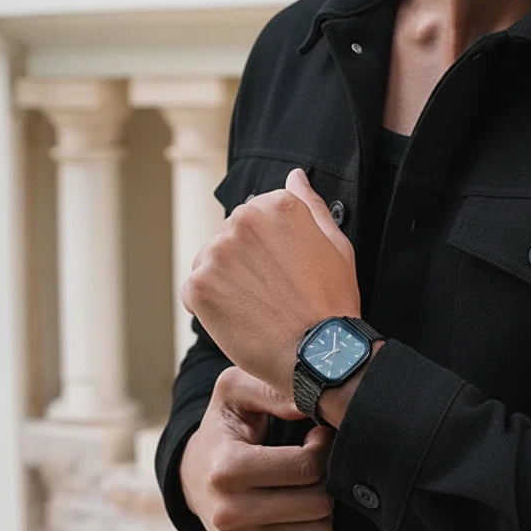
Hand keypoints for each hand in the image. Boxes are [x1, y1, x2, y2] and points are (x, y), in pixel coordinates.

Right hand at [179, 366, 333, 530]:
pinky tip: (296, 514)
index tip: (315, 438)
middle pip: (318, 503)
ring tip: (305, 488)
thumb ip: (272, 389)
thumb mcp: (236, 393)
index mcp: (227, 468)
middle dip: (324, 479)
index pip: (307, 467)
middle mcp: (228, 513)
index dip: (322, 448)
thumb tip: (308, 404)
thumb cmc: (224, 428)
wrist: (192, 476)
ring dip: (322, 510)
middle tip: (312, 465)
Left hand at [181, 168, 359, 406]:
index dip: (270, 250)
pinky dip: (210, 308)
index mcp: (277, 205)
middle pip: (230, 238)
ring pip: (209, 263)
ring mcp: (218, 252)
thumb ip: (311, 205)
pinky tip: (240, 320)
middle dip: (245, 263)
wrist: (319, 354)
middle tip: (273, 295)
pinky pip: (194, 291)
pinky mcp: (199, 285)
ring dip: (226, 283)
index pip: (256, 217)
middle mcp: (243, 221)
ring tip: (257, 308)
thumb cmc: (332, 302)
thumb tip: (295, 176)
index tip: (284, 272)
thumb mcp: (336, 245)